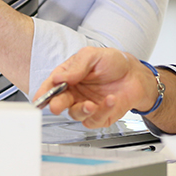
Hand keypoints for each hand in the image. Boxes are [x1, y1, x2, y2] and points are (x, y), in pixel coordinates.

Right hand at [38, 48, 158, 127]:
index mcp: (68, 77)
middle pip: (58, 103)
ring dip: (82, 110)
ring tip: (91, 104)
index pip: (51, 86)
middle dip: (56, 105)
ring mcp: (85, 105)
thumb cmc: (113, 63)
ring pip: (75, 114)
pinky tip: (111, 100)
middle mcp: (74, 93)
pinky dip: (102, 111)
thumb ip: (76, 66)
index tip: (40, 97)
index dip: (43, 92)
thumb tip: (60, 77)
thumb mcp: (93, 56)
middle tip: (57, 105)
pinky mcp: (99, 116)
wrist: (135, 75)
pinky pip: (95, 119)